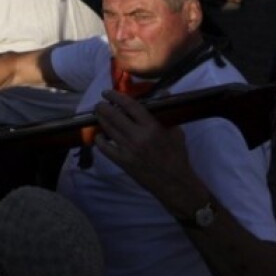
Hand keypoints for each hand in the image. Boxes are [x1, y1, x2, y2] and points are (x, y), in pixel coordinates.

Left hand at [93, 91, 207, 217]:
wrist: (174, 182)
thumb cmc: (177, 155)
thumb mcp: (176, 131)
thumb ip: (166, 112)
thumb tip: (163, 93)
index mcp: (152, 127)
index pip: (130, 106)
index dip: (116, 96)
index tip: (108, 93)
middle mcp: (138, 137)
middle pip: (113, 116)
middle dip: (103, 107)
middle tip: (100, 104)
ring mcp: (128, 150)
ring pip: (107, 129)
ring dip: (100, 119)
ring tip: (98, 114)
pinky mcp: (122, 162)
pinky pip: (104, 148)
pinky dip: (99, 140)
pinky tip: (99, 135)